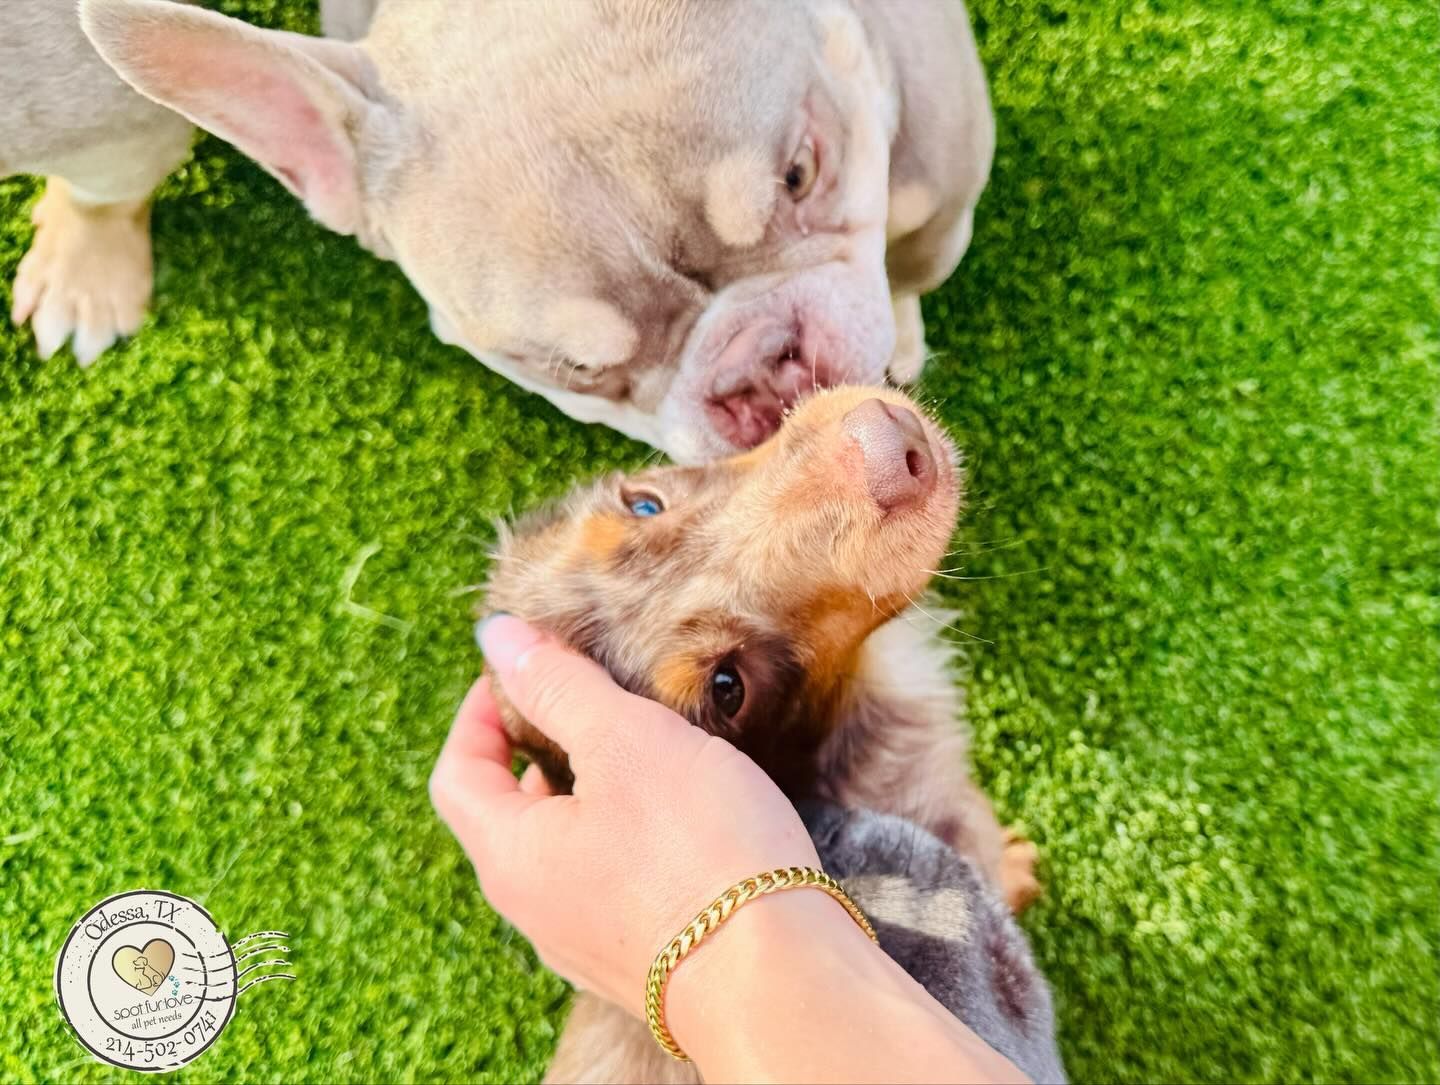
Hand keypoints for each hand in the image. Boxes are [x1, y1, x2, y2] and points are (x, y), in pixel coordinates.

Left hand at [430, 615, 820, 1016]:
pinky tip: (678, 816)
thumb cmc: (698, 850)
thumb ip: (558, 685)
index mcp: (511, 856)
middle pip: (503, 817)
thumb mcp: (625, 741)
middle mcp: (535, 910)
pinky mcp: (641, 959)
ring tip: (634, 752)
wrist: (781, 977)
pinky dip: (620, 836)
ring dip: (580, 794)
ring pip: (559, 852)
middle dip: (531, 751)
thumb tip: (495, 635)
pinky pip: (607, 883)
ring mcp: (586, 942)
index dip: (477, 714)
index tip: (520, 672)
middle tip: (576, 704)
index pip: (457, 775)